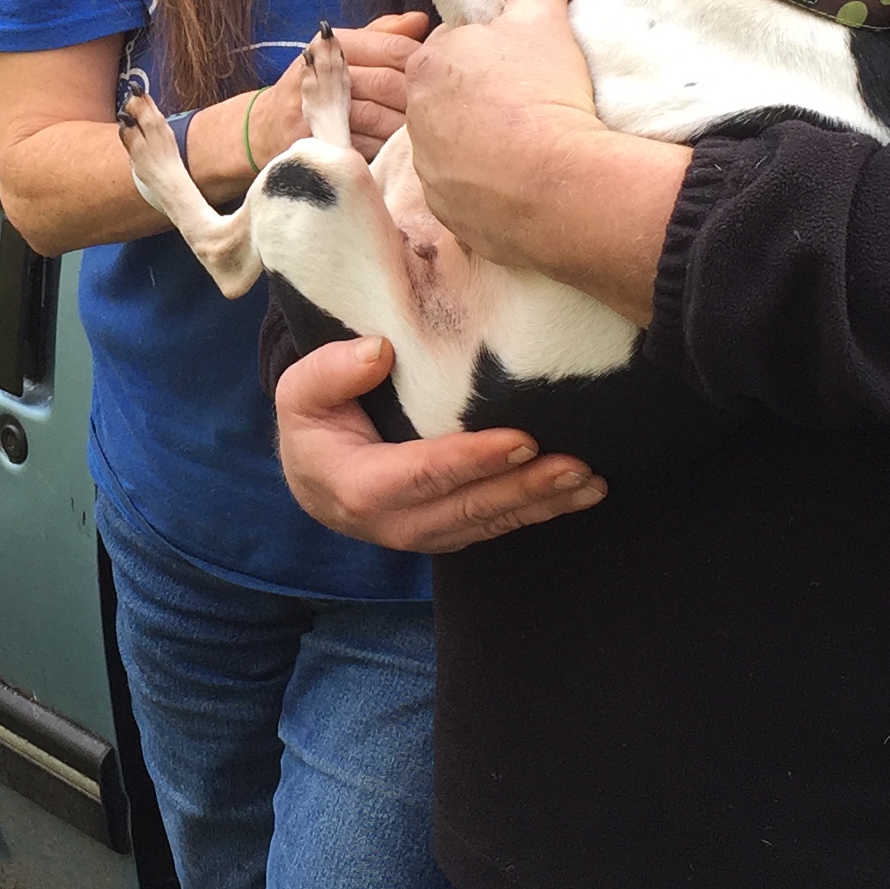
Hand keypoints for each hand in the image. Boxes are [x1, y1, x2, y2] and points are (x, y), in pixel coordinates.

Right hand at [232, 10, 430, 178]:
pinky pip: (367, 147)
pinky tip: (408, 150)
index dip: (422, 60)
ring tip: (435, 128)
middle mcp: (319, 74)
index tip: (443, 71)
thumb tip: (421, 20)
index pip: (391, 48)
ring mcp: (315, 112)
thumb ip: (381, 35)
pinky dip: (390, 149)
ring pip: (380, 117)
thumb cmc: (311, 88)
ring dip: (410, 126)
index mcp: (329, 45)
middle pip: (388, 83)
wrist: (263, 129)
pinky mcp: (317, 144)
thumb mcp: (338, 52)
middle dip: (420, 96)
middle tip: (448, 105)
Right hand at [276, 334, 603, 553]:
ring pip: (491, 523)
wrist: (313, 478)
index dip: (474, 460)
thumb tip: (379, 352)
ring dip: (544, 503)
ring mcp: (426, 536)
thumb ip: (329, 372)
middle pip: (469, 507)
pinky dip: (540, 511)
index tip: (522, 438)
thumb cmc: (314, 424)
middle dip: (526, 487)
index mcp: (359, 488)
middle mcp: (395, 524)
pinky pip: (497, 526)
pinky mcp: (450, 534)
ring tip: (591, 481)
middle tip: (575, 464)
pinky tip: (580, 494)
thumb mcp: (299, 391)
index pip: (424, 474)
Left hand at [405, 0, 606, 267]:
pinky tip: (524, 182)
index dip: (485, 58)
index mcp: (427, 66)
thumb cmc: (543, 93)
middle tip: (527, 107)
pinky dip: (490, 189)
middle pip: (447, 102)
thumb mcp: (545, 22)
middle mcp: (414, 119)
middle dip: (479, 103)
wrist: (556, 185)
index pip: (449, 52)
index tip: (516, 69)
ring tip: (530, 148)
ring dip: (483, 147)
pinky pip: (468, 193)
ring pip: (455, 149)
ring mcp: (428, 170)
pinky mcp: (447, 212)